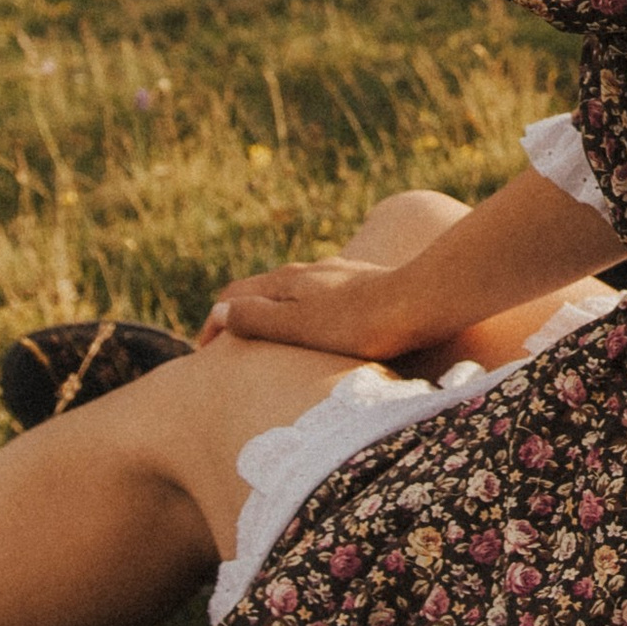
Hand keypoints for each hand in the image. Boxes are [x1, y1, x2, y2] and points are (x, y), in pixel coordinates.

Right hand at [199, 256, 420, 358]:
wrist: (423, 303)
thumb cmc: (359, 324)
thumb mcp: (298, 327)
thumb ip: (257, 319)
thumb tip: (220, 314)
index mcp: (287, 280)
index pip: (235, 295)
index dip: (214, 324)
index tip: (203, 355)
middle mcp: (309, 271)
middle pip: (262, 292)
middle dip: (240, 318)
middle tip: (228, 350)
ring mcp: (339, 277)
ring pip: (294, 295)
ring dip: (274, 317)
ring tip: (271, 346)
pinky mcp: (365, 286)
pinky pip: (321, 302)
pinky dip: (305, 318)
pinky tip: (321, 335)